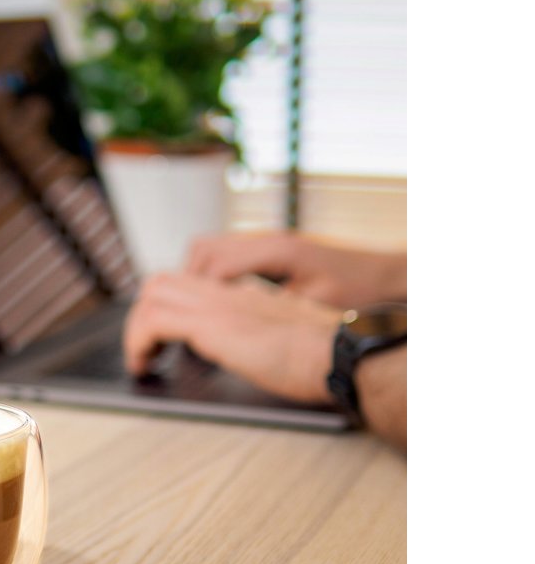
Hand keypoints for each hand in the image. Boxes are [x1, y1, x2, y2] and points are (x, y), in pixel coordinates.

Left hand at [123, 273, 341, 402]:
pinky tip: (144, 366)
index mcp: (245, 295)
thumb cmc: (324, 357)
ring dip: (136, 330)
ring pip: (152, 296)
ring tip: (141, 361)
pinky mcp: (213, 325)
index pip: (189, 283)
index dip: (167, 307)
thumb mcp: (285, 339)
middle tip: (145, 348)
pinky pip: (154, 321)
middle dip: (142, 315)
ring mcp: (219, 305)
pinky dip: (138, 343)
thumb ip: (260, 335)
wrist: (341, 355)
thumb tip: (248, 350)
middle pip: (162, 282)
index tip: (162, 338)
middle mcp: (228, 293)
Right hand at [185, 232, 406, 308]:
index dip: (196, 294)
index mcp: (276, 252)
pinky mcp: (271, 251)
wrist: (385, 274)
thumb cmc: (359, 289)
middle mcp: (266, 241)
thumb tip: (236, 322)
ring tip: (193, 309)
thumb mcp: (316, 305)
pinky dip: (213, 277)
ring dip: (196, 277)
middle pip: (202, 251)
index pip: (215, 266)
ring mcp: (267, 244)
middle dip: (184, 283)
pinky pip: (226, 258)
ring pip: (209, 250)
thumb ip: (276, 309)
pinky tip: (218, 302)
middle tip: (179, 315)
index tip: (186, 320)